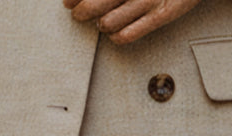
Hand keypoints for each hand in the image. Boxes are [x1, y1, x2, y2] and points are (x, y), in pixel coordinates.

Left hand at [64, 0, 201, 43]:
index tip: (67, 0)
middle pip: (98, 1)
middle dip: (83, 9)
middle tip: (76, 13)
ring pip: (111, 20)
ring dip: (101, 23)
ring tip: (100, 23)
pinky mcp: (164, 13)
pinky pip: (132, 33)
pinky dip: (119, 36)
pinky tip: (114, 34)